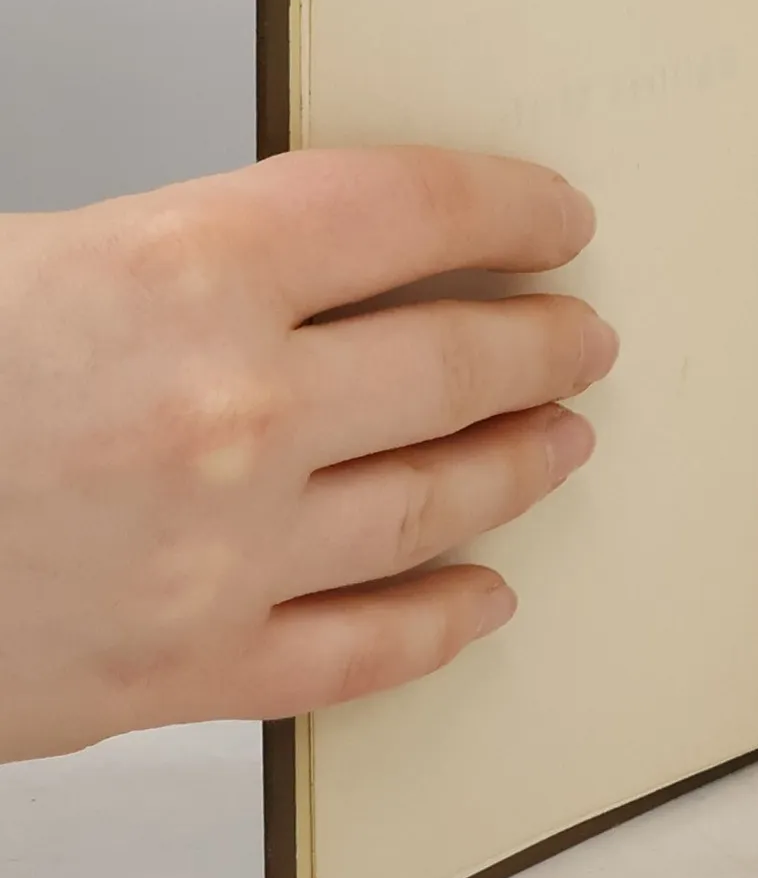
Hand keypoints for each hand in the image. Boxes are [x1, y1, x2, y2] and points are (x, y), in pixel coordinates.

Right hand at [0, 148, 617, 761]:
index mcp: (183, 269)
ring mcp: (222, 552)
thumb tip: (327, 252)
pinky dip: (441, 621)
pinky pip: (363, 653)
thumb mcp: (35, 258)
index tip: (556, 216)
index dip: (508, 207)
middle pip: (457, 362)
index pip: (413, 211)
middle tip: (582, 336)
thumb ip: (193, 253)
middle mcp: (230, 410)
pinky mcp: (184, 670)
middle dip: (542, 344)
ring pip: (436, 502)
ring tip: (563, 438)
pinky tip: (487, 594)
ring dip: (520, 466)